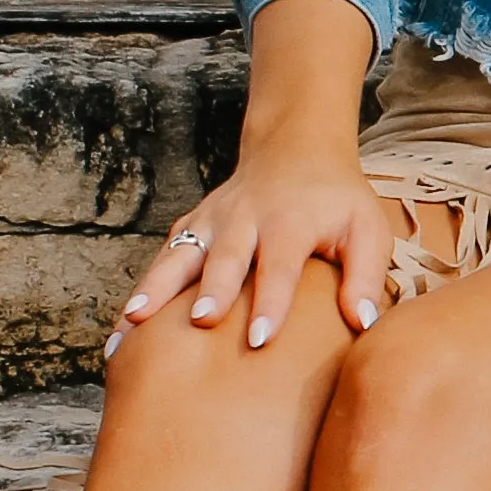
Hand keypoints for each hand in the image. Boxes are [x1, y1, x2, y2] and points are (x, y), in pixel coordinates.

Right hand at [111, 0, 398, 356]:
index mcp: (291, 222)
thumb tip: (362, 324)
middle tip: (200, 324)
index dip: (270, 302)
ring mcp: (211, 222)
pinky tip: (122, 330)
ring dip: (155, 290)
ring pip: (179, 257)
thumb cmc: (337, 202)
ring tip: (131, 324)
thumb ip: (367, 275)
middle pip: (223, 258)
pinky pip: (163, 259)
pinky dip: (142, 291)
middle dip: (210, 290)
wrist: (294, 151)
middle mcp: (244, 219)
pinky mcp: (191, 227)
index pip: (279, 265)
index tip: (259, 339)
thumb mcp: (368, 229)